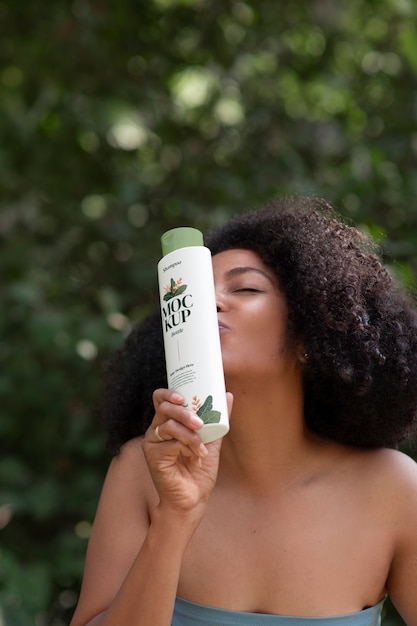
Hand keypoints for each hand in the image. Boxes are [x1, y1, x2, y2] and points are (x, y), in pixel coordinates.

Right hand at [142, 389, 232, 516]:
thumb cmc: (200, 471)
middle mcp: (157, 430)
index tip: (183, 396)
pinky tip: (195, 457)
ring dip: (189, 434)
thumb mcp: (212, 440)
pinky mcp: (152, 455)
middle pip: (164, 408)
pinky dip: (187, 447)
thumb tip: (227, 395)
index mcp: (168, 423)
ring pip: (168, 424)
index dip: (169, 393)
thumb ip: (217, 419)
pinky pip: (170, 442)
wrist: (194, 498)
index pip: (161, 399)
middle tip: (200, 423)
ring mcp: (152, 442)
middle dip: (184, 412)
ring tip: (202, 446)